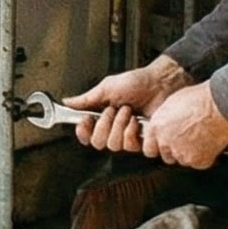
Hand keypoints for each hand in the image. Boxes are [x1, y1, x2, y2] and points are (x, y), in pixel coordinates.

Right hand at [65, 56, 184, 154]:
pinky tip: (138, 121)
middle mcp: (113, 128)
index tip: (86, 119)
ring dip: (120, 125)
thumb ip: (86, 99)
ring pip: (113, 145)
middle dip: (104, 124)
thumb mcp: (107, 87)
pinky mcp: (142, 141)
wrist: (161, 84)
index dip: (83, 130)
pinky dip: (133, 131)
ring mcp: (127, 136)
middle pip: (97, 143)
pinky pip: (130, 146)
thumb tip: (67, 102)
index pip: (85, 134)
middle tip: (113, 110)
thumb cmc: (138, 82)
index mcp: (102, 116)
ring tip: (129, 111)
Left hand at [140, 82, 227, 170]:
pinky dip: (204, 156)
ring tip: (200, 137)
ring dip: (190, 153)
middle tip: (187, 138)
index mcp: (157, 128)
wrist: (219, 105)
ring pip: (183, 160)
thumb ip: (164, 121)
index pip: (149, 149)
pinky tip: (208, 142)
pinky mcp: (198, 161)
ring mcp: (182, 154)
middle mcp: (166, 143)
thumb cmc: (199, 99)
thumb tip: (164, 127)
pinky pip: (198, 163)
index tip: (164, 144)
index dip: (158, 146)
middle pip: (167, 156)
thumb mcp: (172, 104)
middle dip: (175, 150)